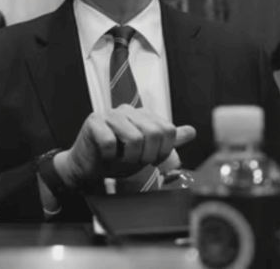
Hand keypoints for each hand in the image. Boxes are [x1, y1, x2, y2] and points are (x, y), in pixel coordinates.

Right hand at [54, 105, 195, 187]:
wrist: (88, 169)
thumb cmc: (117, 159)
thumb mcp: (147, 152)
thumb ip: (168, 142)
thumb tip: (191, 131)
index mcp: (143, 115)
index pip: (168, 130)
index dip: (164, 151)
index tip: (152, 160)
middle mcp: (128, 110)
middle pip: (154, 133)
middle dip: (148, 155)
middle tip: (136, 162)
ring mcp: (110, 114)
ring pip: (134, 138)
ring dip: (129, 157)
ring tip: (122, 159)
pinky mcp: (94, 122)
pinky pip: (110, 142)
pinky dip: (111, 156)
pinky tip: (107, 156)